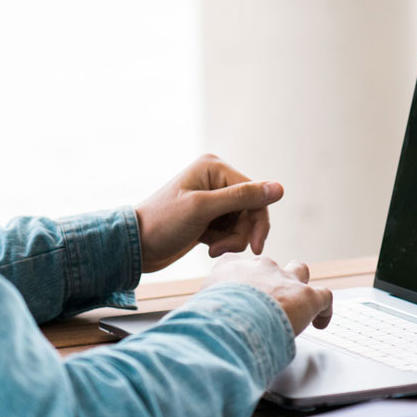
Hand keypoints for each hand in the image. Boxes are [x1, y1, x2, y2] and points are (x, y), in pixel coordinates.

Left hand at [135, 154, 283, 272]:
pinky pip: (232, 230)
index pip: (255, 193)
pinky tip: (207, 247)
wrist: (136, 246)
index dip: (258, 220)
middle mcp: (216, 179)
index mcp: (215, 167)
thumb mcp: (203, 209)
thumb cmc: (163, 223)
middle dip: (241, 233)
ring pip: (243, 222)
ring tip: (212, 249)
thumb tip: (280, 188)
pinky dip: (224, 241)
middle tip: (222, 249)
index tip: (254, 247)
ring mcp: (213, 198)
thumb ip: (242, 198)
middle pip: (251, 209)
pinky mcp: (209, 216)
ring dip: (232, 240)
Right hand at [203, 255, 333, 334]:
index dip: (238, 277)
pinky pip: (324, 297)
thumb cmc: (211, 317)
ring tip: (296, 304)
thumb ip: (199, 309)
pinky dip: (325, 311)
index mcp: (230, 268)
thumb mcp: (198, 307)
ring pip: (299, 271)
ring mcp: (285, 279)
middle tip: (266, 304)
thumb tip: (182, 328)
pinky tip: (321, 324)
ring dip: (298, 286)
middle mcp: (259, 267)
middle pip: (269, 265)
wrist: (233, 321)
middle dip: (269, 280)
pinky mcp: (307, 296)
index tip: (237, 290)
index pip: (233, 262)